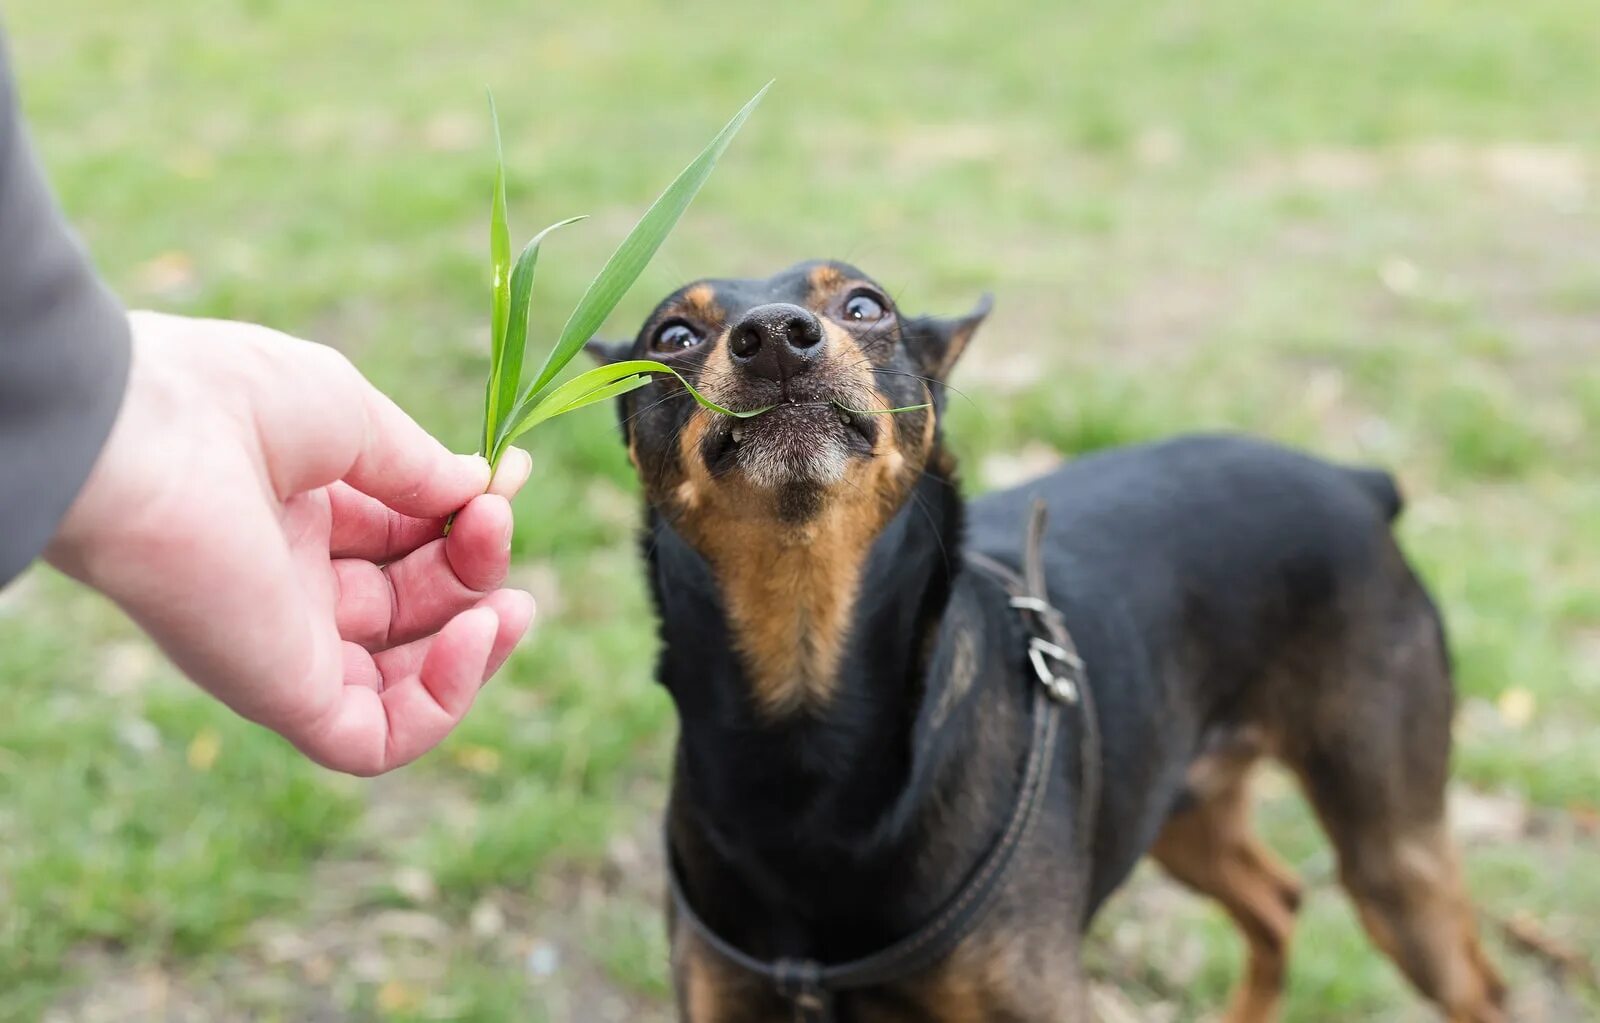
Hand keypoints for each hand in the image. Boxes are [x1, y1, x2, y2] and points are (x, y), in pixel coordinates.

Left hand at [45, 311, 534, 774]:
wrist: (139, 434)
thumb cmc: (229, 402)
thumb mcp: (351, 416)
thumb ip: (420, 468)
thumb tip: (484, 493)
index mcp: (295, 515)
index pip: (403, 542)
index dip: (464, 521)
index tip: (507, 479)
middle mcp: (289, 586)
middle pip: (413, 609)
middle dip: (474, 571)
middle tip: (494, 523)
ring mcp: (287, 646)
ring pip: (402, 685)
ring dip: (475, 648)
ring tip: (507, 604)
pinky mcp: (282, 695)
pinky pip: (376, 738)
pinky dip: (443, 703)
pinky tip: (474, 637)